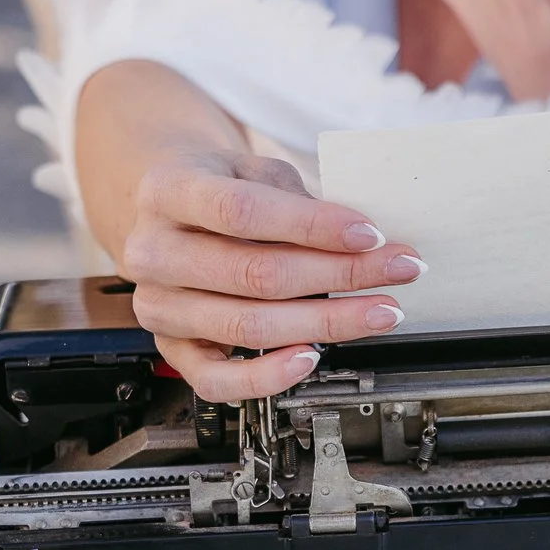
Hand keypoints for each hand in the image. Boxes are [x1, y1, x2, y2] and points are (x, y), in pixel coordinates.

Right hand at [119, 148, 424, 401]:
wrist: (166, 209)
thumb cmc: (218, 186)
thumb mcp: (252, 168)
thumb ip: (295, 199)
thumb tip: (362, 238)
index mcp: (167, 192)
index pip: (242, 211)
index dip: (312, 226)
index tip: (369, 233)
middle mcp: (153, 252)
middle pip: (254, 274)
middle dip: (339, 275)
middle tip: (396, 270)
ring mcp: (158, 305)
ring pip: (248, 326)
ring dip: (326, 322)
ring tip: (378, 311)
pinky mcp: (170, 347)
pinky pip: (216, 380)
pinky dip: (267, 376)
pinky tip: (311, 356)